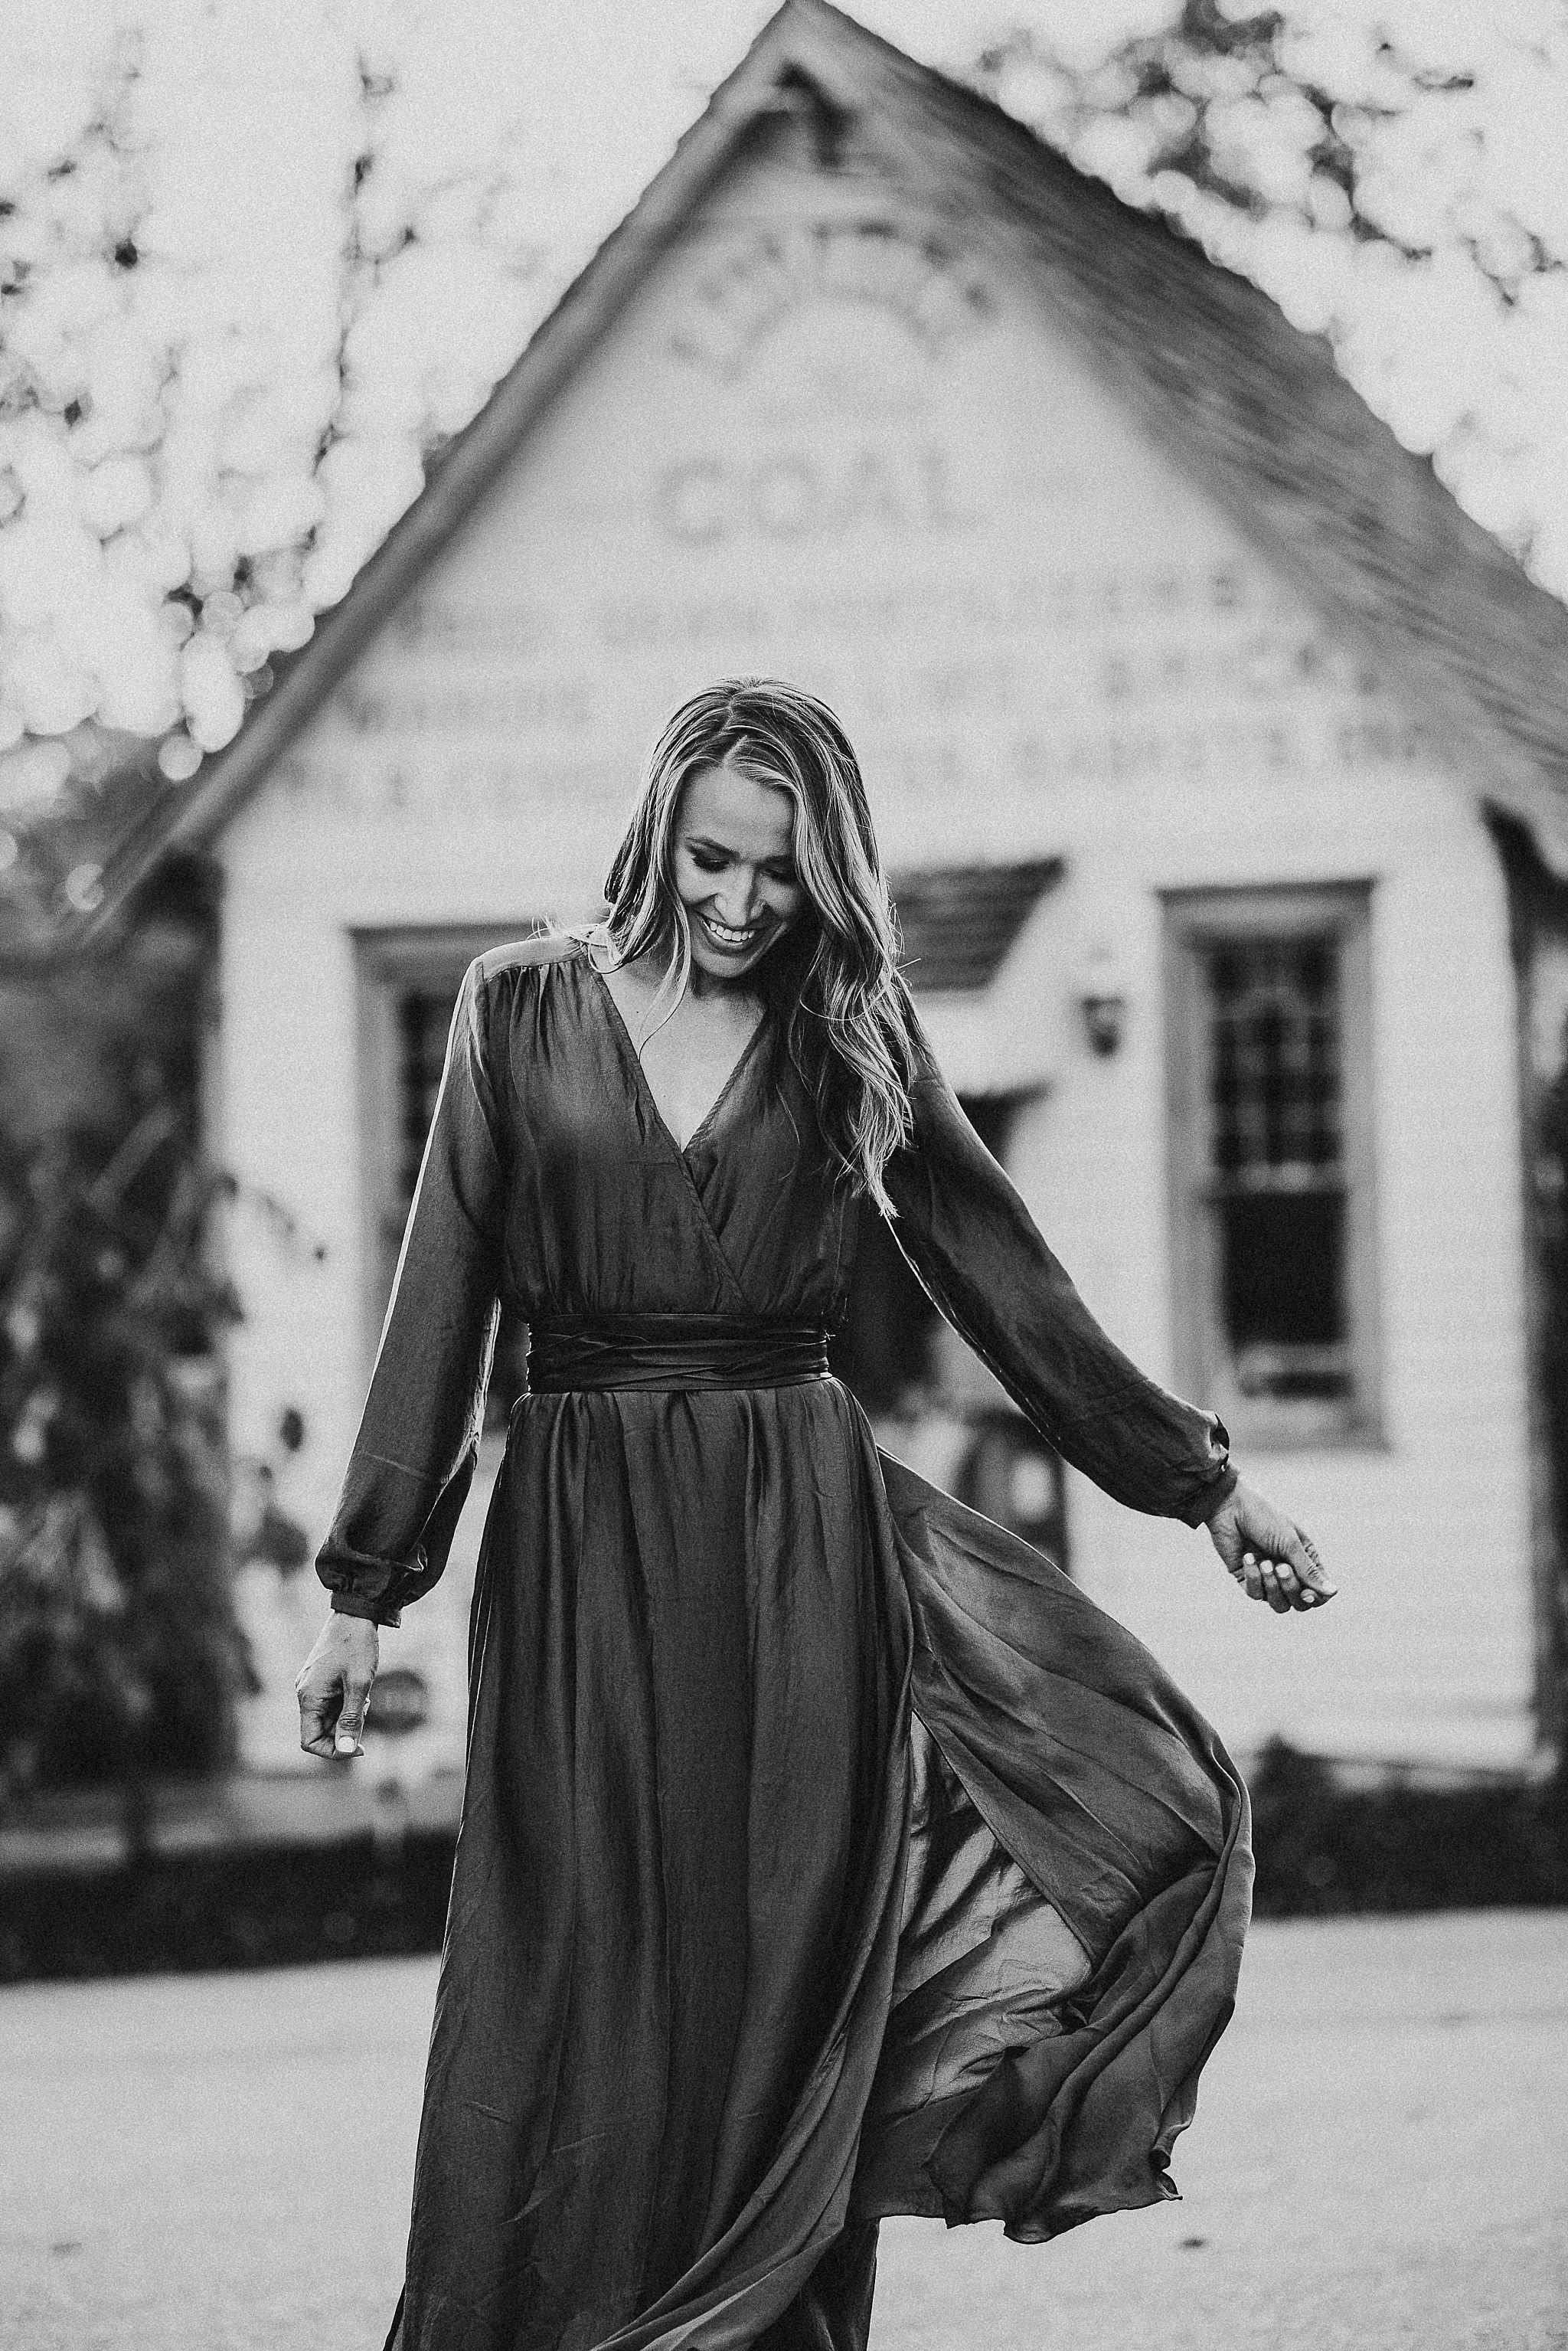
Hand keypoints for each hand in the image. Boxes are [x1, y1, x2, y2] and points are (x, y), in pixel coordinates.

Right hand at [295, 1611, 378, 1757]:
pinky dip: (347, 1703)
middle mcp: (305, 1693)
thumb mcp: (359, 1684)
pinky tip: (360, 1688)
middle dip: (345, 1729)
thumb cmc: (357, 1645)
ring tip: (364, 1695)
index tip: (359, 1747)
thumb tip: (346, 1750)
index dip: (333, 1751)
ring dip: (348, 1715)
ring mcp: (312, 1685)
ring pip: (329, 1717)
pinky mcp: (321, 1679)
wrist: (356, 1612)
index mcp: (308, 1696)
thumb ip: (351, 1719)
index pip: (309, 1741)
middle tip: (365, 1710)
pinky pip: (332, 1703)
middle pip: (320, 1731)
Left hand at [1202, 1477, 1336, 1614]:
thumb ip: (1309, 1571)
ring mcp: (1267, 1577)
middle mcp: (1288, 1571)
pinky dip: (1253, 1578)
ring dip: (1272, 1587)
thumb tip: (1334, 1592)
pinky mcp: (1247, 1578)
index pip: (1318, 1592)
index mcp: (1305, 1560)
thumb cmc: (1264, 1520)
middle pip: (1300, 1603)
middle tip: (1282, 1568)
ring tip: (1264, 1563)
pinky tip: (1247, 1558)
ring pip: (1279, 1604)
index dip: (1315, 1598)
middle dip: (1291, 1589)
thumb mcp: (1290, 1544)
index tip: (1307, 1592)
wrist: (1229, 1508)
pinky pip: (1255, 1594)